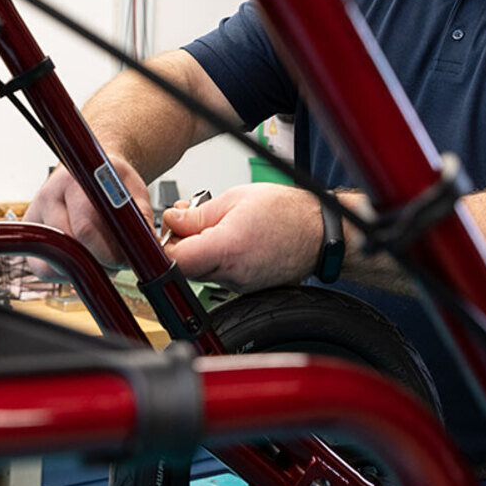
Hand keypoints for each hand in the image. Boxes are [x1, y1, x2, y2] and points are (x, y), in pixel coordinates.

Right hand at [29, 163, 147, 268]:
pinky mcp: (31, 235)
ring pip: (53, 259)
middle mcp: (47, 198)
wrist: (89, 169)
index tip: (125, 260)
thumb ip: (141, 213)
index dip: (107, 251)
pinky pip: (43, 267)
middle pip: (68, 244)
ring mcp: (34, 217)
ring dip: (81, 269)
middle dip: (97, 262)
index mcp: (72, 183)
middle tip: (118, 264)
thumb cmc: (113, 180)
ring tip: (104, 263)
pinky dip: (67, 273)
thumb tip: (148, 243)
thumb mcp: (134, 188)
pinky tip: (87, 263)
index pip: (85, 226)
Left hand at [162, 183, 323, 291]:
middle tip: (190, 221)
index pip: (173, 259)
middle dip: (180, 244)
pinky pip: (220, 275)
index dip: (163, 245)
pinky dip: (218, 259)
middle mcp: (233, 273)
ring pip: (201, 272)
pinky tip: (232, 240)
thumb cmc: (288, 212)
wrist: (322, 232)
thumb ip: (197, 214)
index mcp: (227, 248)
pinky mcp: (247, 287)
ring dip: (200, 251)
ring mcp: (241, 284)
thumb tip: (171, 220)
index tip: (167, 230)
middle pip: (184, 268)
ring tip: (219, 227)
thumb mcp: (236, 199)